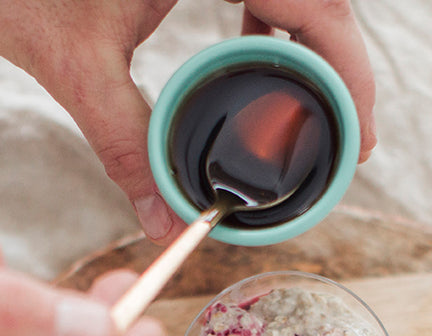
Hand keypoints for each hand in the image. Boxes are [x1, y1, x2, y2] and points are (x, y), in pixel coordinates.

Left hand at [0, 0, 376, 241]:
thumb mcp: (73, 62)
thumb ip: (126, 142)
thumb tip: (165, 218)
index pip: (318, 5)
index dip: (351, 75)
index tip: (357, 137)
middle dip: (338, 68)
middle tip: (343, 139)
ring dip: (308, 44)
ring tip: (310, 111)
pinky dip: (271, 14)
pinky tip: (258, 54)